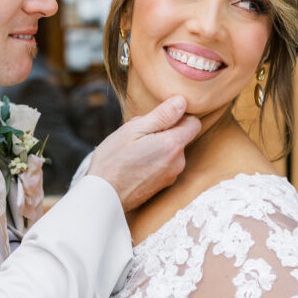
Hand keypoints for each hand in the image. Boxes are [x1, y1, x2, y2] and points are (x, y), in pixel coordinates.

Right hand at [88, 96, 200, 210]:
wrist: (104, 196)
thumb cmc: (114, 161)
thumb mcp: (134, 130)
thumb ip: (162, 115)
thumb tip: (182, 101)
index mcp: (172, 145)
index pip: (193, 123)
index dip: (178, 117)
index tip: (159, 119)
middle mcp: (178, 162)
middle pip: (180, 137)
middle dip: (163, 133)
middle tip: (138, 137)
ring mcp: (171, 176)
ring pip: (170, 152)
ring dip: (157, 147)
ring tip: (134, 153)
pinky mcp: (163, 186)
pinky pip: (164, 165)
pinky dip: (153, 161)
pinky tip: (135, 165)